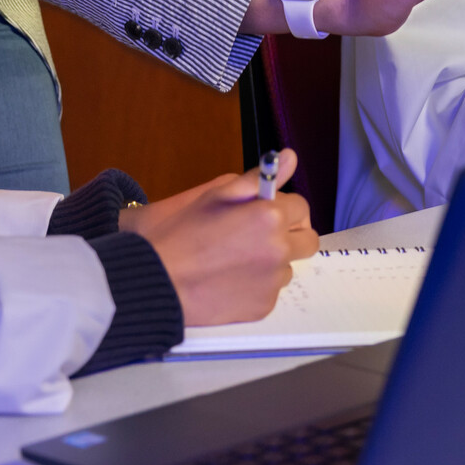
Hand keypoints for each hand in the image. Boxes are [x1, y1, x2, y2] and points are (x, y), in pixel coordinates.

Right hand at [121, 150, 320, 326]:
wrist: (157, 282)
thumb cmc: (181, 235)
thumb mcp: (215, 195)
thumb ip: (257, 178)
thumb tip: (289, 158)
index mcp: (269, 216)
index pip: (301, 207)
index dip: (282, 208)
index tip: (265, 212)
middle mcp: (279, 249)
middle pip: (307, 240)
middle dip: (289, 235)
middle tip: (258, 236)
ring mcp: (273, 280)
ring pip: (287, 265)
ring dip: (272, 261)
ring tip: (235, 259)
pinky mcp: (264, 305)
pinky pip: (271, 290)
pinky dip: (257, 285)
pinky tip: (230, 279)